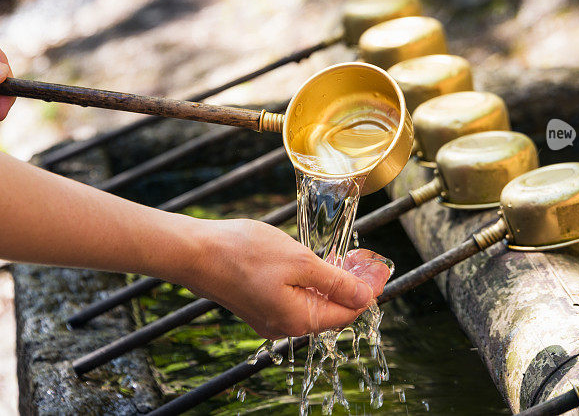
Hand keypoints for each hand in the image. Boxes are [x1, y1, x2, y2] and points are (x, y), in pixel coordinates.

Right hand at [177, 219, 391, 338]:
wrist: (196, 252)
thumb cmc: (245, 254)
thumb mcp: (299, 262)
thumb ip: (334, 282)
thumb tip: (364, 298)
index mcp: (298, 320)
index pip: (348, 312)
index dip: (369, 290)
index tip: (382, 268)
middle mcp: (285, 326)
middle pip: (332, 311)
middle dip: (354, 287)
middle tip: (369, 262)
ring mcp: (270, 317)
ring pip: (314, 304)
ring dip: (335, 284)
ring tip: (350, 261)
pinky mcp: (259, 305)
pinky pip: (296, 299)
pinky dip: (314, 284)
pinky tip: (319, 265)